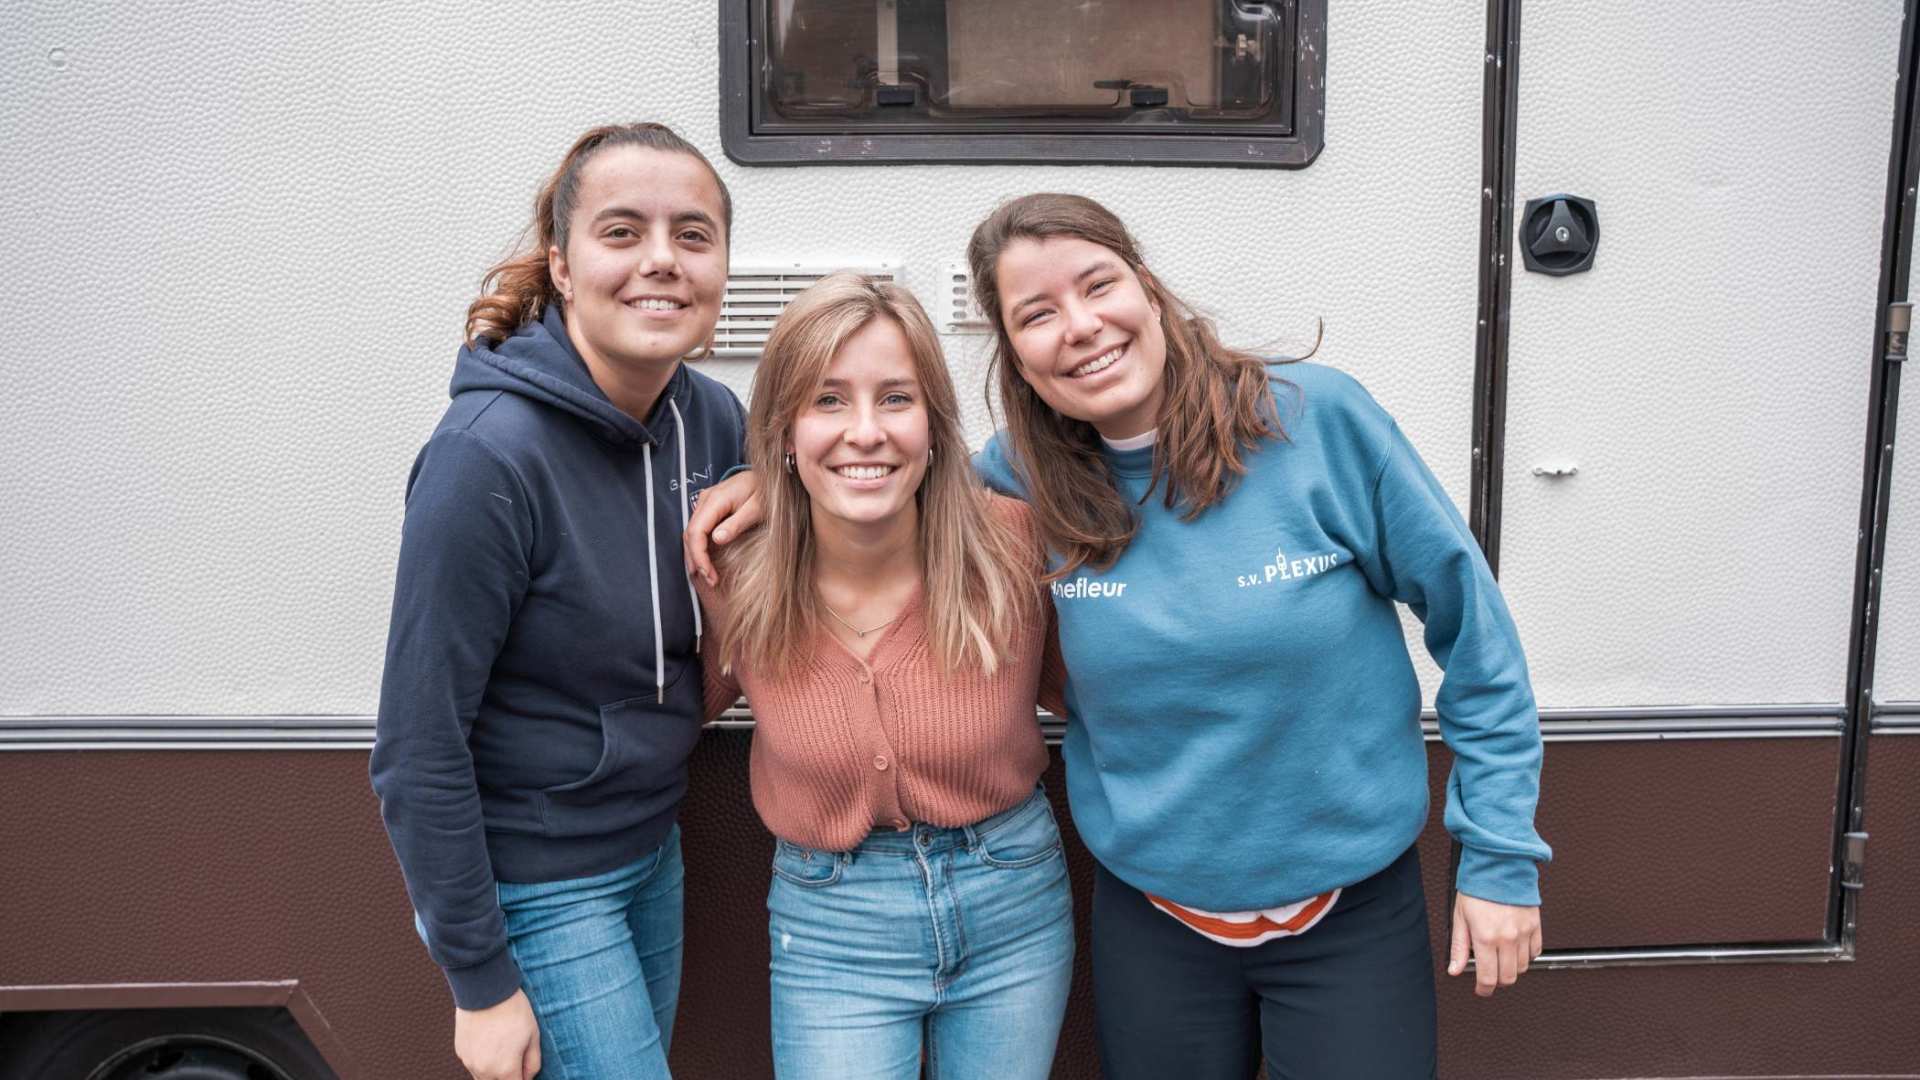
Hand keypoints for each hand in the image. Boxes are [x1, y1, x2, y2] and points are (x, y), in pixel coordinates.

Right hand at [454, 989, 540, 1079]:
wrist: (485, 990)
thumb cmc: (513, 1011)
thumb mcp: (533, 1036)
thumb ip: (533, 1063)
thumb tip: (528, 1077)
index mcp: (505, 1070)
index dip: (523, 1078)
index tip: (525, 1068)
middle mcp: (484, 1071)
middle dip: (508, 1076)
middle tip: (515, 1056)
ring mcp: (470, 1062)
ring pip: (483, 1078)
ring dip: (494, 1072)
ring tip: (502, 1047)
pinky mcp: (460, 1052)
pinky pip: (473, 1065)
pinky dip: (482, 1061)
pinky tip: (489, 1042)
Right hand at [684, 470, 764, 585]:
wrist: (770, 475)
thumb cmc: (767, 491)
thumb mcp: (758, 509)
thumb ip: (737, 523)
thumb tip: (716, 539)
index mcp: (715, 499)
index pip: (696, 532)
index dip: (699, 556)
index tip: (709, 574)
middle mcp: (705, 500)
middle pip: (690, 533)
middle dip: (696, 560)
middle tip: (710, 580)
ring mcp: (705, 502)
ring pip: (692, 532)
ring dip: (696, 555)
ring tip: (707, 575)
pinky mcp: (710, 507)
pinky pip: (699, 529)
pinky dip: (700, 546)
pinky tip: (706, 561)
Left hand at [1448, 892, 1541, 996]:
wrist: (1499, 866)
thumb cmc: (1478, 888)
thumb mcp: (1460, 917)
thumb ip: (1458, 947)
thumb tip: (1455, 969)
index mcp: (1486, 937)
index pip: (1488, 977)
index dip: (1484, 989)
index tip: (1481, 990)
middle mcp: (1507, 938)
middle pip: (1508, 977)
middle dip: (1498, 981)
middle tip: (1490, 976)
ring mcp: (1524, 933)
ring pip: (1523, 967)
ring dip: (1512, 968)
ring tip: (1501, 959)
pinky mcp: (1535, 926)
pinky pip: (1535, 952)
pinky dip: (1526, 956)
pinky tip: (1515, 949)